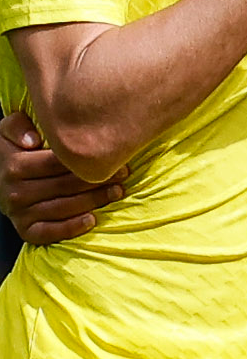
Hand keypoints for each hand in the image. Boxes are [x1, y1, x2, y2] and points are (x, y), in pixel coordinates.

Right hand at [1, 111, 122, 242]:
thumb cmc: (14, 151)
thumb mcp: (10, 131)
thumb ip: (18, 126)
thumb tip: (32, 140)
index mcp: (15, 166)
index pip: (58, 164)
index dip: (87, 160)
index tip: (115, 157)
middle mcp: (15, 191)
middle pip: (65, 186)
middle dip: (98, 180)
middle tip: (123, 174)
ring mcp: (19, 212)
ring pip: (63, 208)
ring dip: (93, 201)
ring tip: (117, 192)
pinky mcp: (25, 229)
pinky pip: (48, 233)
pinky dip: (71, 228)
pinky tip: (92, 220)